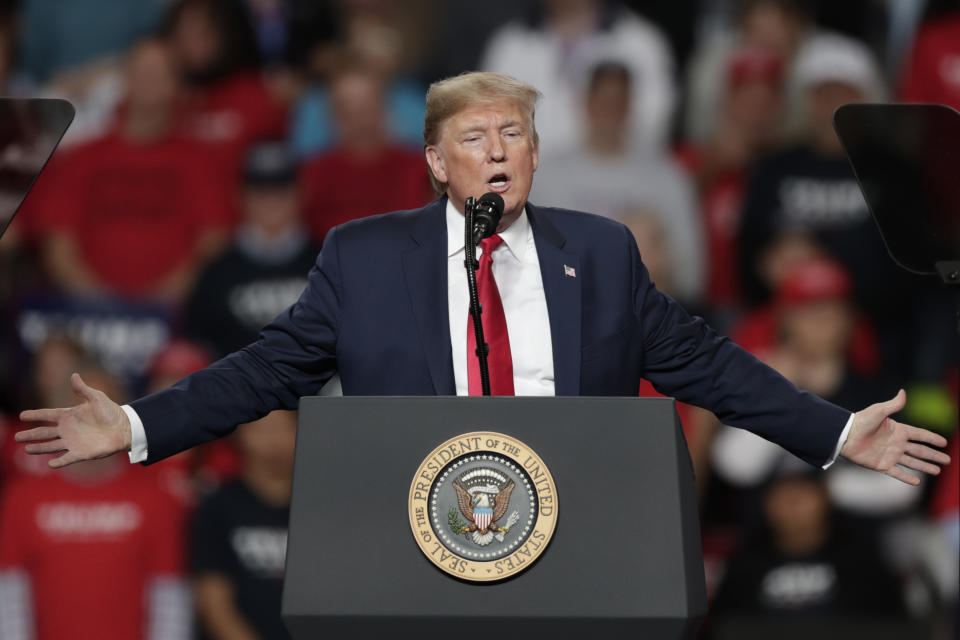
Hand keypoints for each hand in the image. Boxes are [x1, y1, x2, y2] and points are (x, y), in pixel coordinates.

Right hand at [15, 373, 131, 468]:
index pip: (48, 415)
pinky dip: (59, 461)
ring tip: (26, 449)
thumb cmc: (111, 412)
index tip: (22, 415)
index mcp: (69, 415)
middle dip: (31, 435)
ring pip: (51, 446)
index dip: (35, 415)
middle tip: (17, 437)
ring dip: (39, 448)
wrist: (125, 427)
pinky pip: (67, 458)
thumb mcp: (96, 398)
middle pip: (44, 433)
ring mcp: (73, 442)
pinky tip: (50, 463)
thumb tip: (73, 375)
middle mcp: (68, 430)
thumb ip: (83, 389)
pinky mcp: (82, 453)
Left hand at [841, 389, 950, 485]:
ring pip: (912, 462)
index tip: (944, 442)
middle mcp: (896, 443)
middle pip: (920, 450)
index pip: (920, 434)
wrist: (844, 436)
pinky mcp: (881, 465)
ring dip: (924, 466)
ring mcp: (890, 455)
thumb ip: (893, 404)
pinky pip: (897, 473)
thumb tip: (903, 392)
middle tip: (947, 460)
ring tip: (937, 470)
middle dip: (933, 455)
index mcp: (898, 430)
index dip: (932, 438)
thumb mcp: (878, 411)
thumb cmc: (860, 421)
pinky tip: (917, 482)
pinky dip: (907, 478)